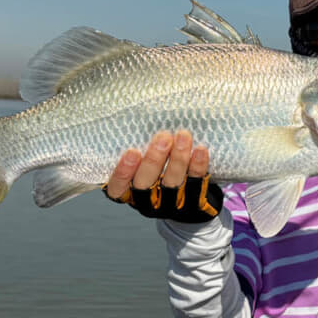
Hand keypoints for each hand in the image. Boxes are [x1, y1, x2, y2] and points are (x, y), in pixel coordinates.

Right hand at [105, 130, 222, 221]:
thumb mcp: (143, 161)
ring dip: (178, 159)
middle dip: (154, 160)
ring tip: (183, 136)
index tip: (132, 152)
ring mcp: (170, 205)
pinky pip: (195, 186)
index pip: (117, 187)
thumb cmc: (158, 169)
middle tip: (163, 138)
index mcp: (128, 192)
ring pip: (172, 184)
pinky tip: (200, 150)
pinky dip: (197, 167)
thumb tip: (144, 112)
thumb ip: (140, 147)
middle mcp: (146, 202)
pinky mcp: (192, 205)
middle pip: (145, 185)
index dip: (123, 172)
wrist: (190, 197)